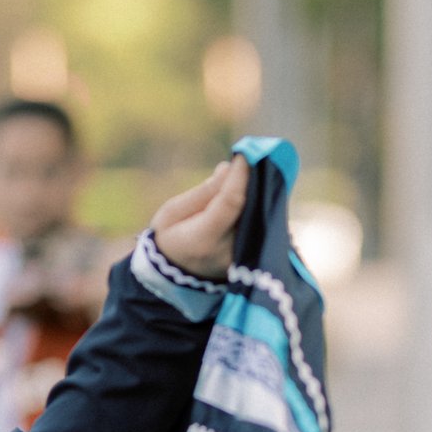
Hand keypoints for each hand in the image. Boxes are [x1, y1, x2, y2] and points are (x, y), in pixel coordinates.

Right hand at [149, 158, 248, 280]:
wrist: (174, 276)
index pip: (231, 202)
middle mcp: (228, 252)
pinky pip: (261, 227)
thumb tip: (228, 169)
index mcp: (204, 239)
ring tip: (254, 172)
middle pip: (250, 209)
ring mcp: (243, 260)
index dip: (240, 177)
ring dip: (260, 193)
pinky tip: (256, 191)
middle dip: (253, 182)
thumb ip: (203, 193)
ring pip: (260, 217)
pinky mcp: (252, 259)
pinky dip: (259, 207)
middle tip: (253, 158)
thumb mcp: (173, 212)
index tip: (243, 155)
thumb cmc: (170, 238)